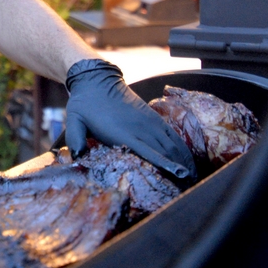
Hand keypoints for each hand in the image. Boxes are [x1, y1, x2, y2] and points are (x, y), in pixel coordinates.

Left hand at [64, 59, 195, 178]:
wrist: (96, 80)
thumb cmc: (85, 104)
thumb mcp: (74, 120)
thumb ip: (75, 138)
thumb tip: (78, 157)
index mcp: (123, 133)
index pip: (149, 152)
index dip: (166, 165)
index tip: (179, 176)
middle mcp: (139, 129)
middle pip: (165, 152)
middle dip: (179, 170)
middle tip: (188, 187)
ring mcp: (148, 122)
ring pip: (171, 144)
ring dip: (183, 160)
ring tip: (193, 177)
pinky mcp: (152, 117)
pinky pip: (171, 133)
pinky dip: (181, 146)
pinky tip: (187, 158)